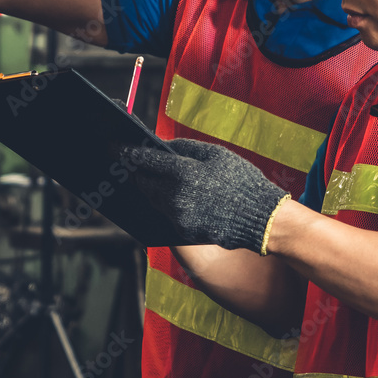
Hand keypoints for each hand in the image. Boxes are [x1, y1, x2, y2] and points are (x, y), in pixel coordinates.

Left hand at [124, 138, 287, 253]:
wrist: (262, 219)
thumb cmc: (242, 180)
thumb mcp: (217, 154)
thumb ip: (186, 148)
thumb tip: (163, 145)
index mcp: (183, 173)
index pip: (146, 161)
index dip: (128, 153)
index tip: (114, 148)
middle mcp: (176, 197)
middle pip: (145, 184)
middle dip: (138, 173)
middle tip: (131, 164)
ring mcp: (179, 217)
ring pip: (155, 201)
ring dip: (152, 189)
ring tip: (148, 179)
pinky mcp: (184, 232)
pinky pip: (169, 214)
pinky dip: (168, 204)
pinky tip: (172, 196)